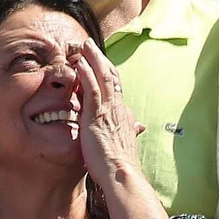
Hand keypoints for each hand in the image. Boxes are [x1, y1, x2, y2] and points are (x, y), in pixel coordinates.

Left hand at [71, 38, 144, 186]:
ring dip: (93, 59)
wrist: (122, 174)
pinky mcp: (97, 115)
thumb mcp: (126, 143)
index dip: (106, 72)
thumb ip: (131, 131)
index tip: (98, 61)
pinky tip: (79, 63)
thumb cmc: (121, 165)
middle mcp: (118, 108)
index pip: (115, 88)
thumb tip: (140, 126)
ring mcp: (109, 110)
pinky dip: (87, 75)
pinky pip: (92, 90)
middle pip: (111, 77)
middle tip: (89, 44)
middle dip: (100, 59)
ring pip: (102, 78)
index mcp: (123, 114)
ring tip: (83, 45)